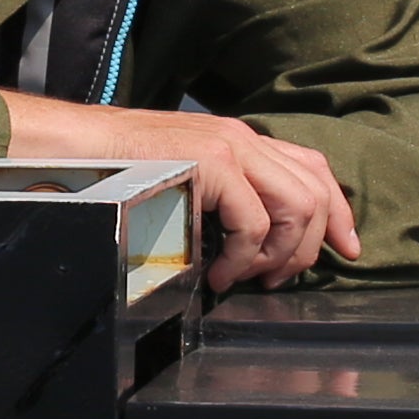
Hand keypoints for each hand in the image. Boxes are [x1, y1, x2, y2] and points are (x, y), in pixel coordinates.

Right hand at [0, 95, 364, 286]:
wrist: (70, 151)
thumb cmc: (115, 173)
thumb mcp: (184, 181)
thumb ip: (222, 196)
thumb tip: (254, 242)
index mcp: (238, 140)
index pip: (313, 167)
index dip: (339, 211)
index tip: (348, 249)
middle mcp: (241, 138)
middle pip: (314, 191)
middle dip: (307, 248)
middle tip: (274, 280)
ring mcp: (227, 147)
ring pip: (295, 208)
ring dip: (276, 255)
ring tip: (243, 279)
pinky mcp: (210, 164)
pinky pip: (254, 223)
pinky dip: (243, 259)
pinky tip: (218, 275)